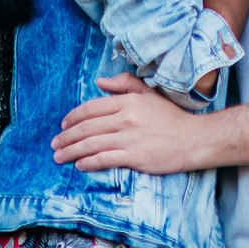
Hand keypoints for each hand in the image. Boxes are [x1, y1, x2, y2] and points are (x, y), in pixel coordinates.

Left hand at [52, 73, 204, 173]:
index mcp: (128, 101)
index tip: (64, 125)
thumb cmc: (171, 117)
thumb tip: (100, 82)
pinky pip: (104, 159)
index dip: (74, 117)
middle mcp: (126, 118)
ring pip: (91, 144)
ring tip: (60, 157)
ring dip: (71, 151)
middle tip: (55, 144)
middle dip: (67, 136)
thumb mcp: (149, 94)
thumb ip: (125, 84)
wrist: (193, 139)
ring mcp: (129, 138)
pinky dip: (88, 162)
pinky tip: (79, 165)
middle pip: (87, 127)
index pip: (92, 108)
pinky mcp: (134, 157)